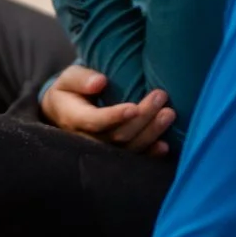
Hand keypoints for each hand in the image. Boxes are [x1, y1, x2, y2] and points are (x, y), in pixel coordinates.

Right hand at [39, 66, 174, 155]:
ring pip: (128, 148)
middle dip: (141, 118)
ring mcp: (103, 150)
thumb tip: (100, 82)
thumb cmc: (71, 90)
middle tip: (160, 96)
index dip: (114, 117)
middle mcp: (87, 139)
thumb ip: (80, 79)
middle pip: (117, 135)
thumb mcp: (69, 78)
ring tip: (169, 113)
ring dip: (151, 133)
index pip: (94, 121)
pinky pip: (134, 158)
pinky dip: (150, 154)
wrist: (66, 112)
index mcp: (73, 119)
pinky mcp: (116, 155)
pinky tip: (165, 146)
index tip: (134, 107)